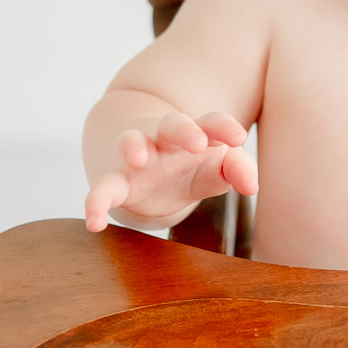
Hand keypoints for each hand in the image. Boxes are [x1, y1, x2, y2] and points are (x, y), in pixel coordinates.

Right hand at [84, 112, 257, 232]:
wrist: (149, 167)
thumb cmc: (191, 162)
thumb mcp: (218, 168)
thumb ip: (236, 170)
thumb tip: (252, 186)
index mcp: (196, 134)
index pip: (211, 123)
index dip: (224, 127)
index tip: (238, 136)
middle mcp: (165, 141)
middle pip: (172, 125)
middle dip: (183, 130)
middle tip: (197, 141)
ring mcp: (139, 158)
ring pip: (131, 143)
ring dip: (133, 147)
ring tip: (137, 158)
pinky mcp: (119, 182)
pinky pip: (102, 189)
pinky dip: (95, 203)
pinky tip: (95, 224)